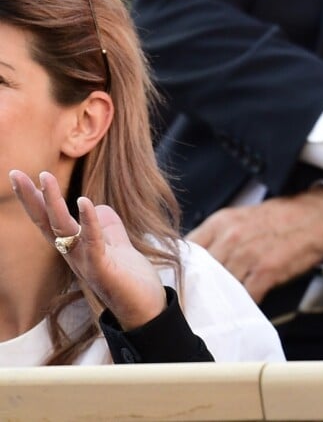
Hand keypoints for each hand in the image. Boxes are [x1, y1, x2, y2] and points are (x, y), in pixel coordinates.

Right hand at [9, 170, 166, 330]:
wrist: (146, 309)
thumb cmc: (130, 279)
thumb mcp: (116, 244)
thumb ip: (105, 225)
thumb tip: (95, 205)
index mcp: (76, 248)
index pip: (49, 221)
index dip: (35, 199)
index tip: (19, 176)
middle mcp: (74, 255)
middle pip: (46, 224)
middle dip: (31, 199)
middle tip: (15, 173)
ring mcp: (86, 263)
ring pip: (63, 230)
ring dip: (53, 203)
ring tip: (45, 178)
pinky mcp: (103, 270)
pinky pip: (92, 242)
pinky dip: (88, 221)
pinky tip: (84, 201)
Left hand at [187, 185, 322, 302]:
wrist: (315, 215)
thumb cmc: (276, 219)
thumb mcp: (238, 218)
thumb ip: (215, 238)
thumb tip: (191, 262)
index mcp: (220, 222)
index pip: (186, 250)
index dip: (180, 270)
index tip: (177, 285)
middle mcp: (230, 236)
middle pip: (200, 271)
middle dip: (197, 288)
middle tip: (193, 304)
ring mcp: (249, 253)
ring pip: (221, 285)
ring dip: (219, 300)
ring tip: (216, 311)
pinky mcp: (267, 269)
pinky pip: (246, 295)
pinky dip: (243, 305)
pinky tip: (242, 308)